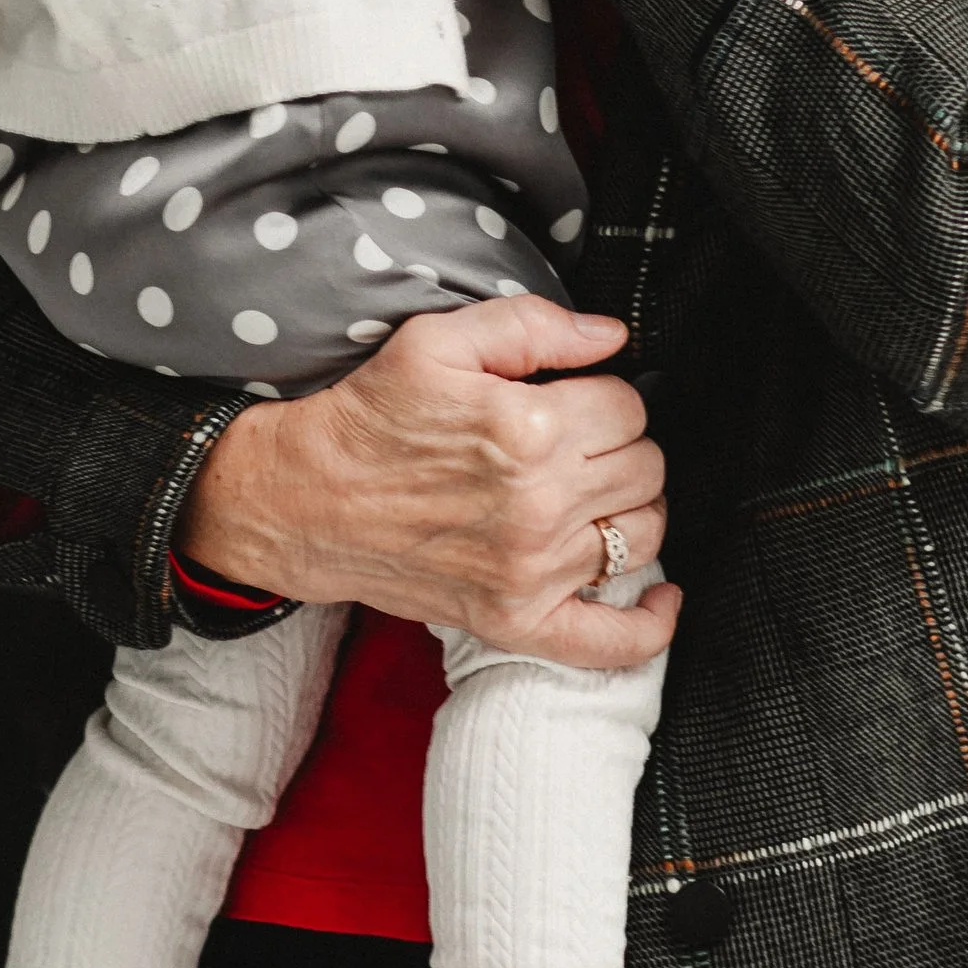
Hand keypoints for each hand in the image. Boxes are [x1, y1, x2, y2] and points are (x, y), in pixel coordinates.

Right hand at [178, 298, 675, 669]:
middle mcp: (538, 506)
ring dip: (630, 508)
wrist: (305, 501)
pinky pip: (611, 641)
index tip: (571, 398)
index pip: (628, 405)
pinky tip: (661, 600)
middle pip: (645, 467)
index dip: (604, 393)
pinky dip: (649, 626)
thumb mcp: (438, 341)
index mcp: (528, 430)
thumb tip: (612, 336)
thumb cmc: (370, 416)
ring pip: (644, 534)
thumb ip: (532, 326)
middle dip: (621, 445)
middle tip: (576, 441)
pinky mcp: (514, 621)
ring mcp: (530, 572)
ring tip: (591, 493)